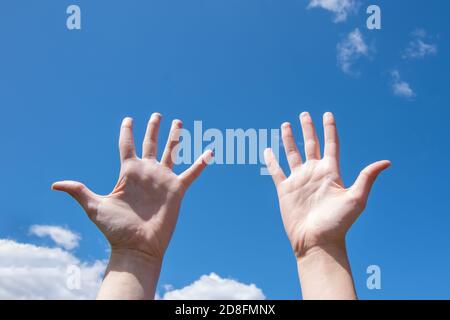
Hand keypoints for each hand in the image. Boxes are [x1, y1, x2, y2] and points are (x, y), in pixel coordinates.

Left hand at [53, 114, 211, 298]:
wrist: (137, 246)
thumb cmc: (116, 229)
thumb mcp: (95, 207)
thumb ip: (79, 191)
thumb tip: (56, 185)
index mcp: (128, 173)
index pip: (127, 146)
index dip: (127, 131)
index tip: (128, 118)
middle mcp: (147, 172)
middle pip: (151, 144)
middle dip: (154, 129)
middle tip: (157, 115)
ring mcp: (163, 179)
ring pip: (172, 152)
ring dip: (176, 137)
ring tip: (179, 123)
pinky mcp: (177, 189)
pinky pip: (192, 173)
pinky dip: (201, 163)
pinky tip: (209, 152)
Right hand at [264, 112, 389, 257]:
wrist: (317, 242)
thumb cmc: (338, 223)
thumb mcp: (356, 199)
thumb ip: (366, 178)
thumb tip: (386, 162)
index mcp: (331, 172)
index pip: (331, 144)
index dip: (329, 129)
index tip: (327, 114)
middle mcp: (314, 173)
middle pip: (310, 144)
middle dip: (307, 129)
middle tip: (304, 114)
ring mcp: (299, 181)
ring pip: (292, 154)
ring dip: (288, 139)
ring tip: (285, 125)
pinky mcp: (285, 190)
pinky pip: (276, 171)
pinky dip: (271, 160)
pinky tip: (268, 150)